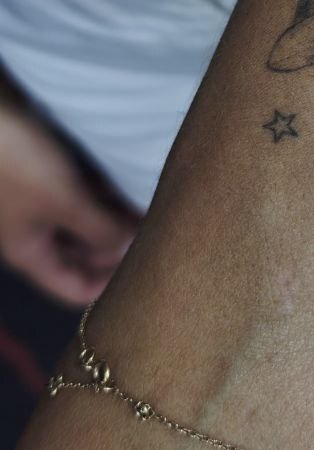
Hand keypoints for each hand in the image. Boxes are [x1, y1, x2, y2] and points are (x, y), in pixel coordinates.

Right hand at [0, 95, 138, 305]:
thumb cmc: (16, 161)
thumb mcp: (62, 201)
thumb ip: (99, 230)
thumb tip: (130, 251)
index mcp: (31, 251)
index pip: (73, 288)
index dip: (109, 285)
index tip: (149, 269)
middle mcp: (36, 231)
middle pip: (84, 254)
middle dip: (119, 246)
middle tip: (162, 234)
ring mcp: (41, 200)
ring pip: (87, 220)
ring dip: (117, 216)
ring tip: (156, 208)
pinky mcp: (48, 169)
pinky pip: (84, 190)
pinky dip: (107, 191)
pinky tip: (135, 182)